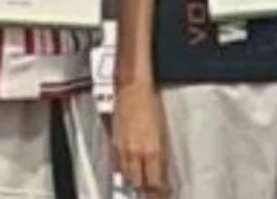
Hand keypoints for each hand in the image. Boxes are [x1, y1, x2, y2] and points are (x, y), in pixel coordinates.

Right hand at [113, 79, 170, 196]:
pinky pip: (116, 162)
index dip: (160, 192)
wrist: (132, 87)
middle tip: (152, 192)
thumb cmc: (150, 103)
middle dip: (145, 189)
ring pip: (126, 174)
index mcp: (152, 151)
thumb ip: (161, 155)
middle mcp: (135, 152)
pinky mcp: (113, 140)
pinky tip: (126, 169)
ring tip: (140, 184)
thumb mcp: (163, 133)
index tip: (163, 193)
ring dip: (134, 180)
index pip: (155, 183)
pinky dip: (122, 168)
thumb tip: (162, 170)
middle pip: (138, 182)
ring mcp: (122, 147)